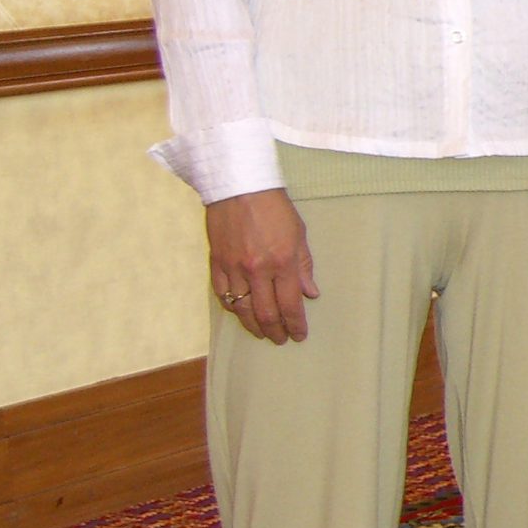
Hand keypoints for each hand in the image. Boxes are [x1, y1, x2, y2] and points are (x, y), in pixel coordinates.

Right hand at [206, 188, 318, 342]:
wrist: (239, 188)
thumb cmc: (274, 208)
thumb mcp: (299, 234)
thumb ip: (303, 266)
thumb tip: (310, 294)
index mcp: (282, 262)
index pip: (290, 304)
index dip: (295, 324)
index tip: (299, 335)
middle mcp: (257, 270)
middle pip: (265, 313)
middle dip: (275, 331)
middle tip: (281, 339)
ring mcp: (234, 268)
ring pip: (242, 309)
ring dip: (253, 326)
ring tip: (262, 333)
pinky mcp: (216, 263)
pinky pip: (223, 294)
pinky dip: (232, 308)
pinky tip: (240, 314)